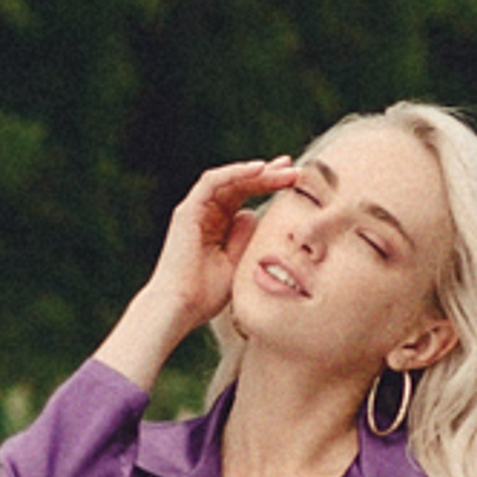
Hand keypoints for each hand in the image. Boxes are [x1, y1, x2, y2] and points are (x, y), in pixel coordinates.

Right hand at [148, 155, 300, 334]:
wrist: (180, 308)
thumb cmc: (206, 293)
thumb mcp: (238, 261)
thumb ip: (245, 237)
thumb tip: (255, 214)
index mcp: (217, 224)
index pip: (246, 195)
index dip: (270, 185)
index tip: (296, 180)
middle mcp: (205, 213)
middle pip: (240, 184)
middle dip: (269, 175)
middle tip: (295, 168)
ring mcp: (195, 211)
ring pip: (228, 179)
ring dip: (257, 172)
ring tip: (283, 168)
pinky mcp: (187, 211)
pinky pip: (211, 182)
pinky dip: (235, 173)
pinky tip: (259, 169)